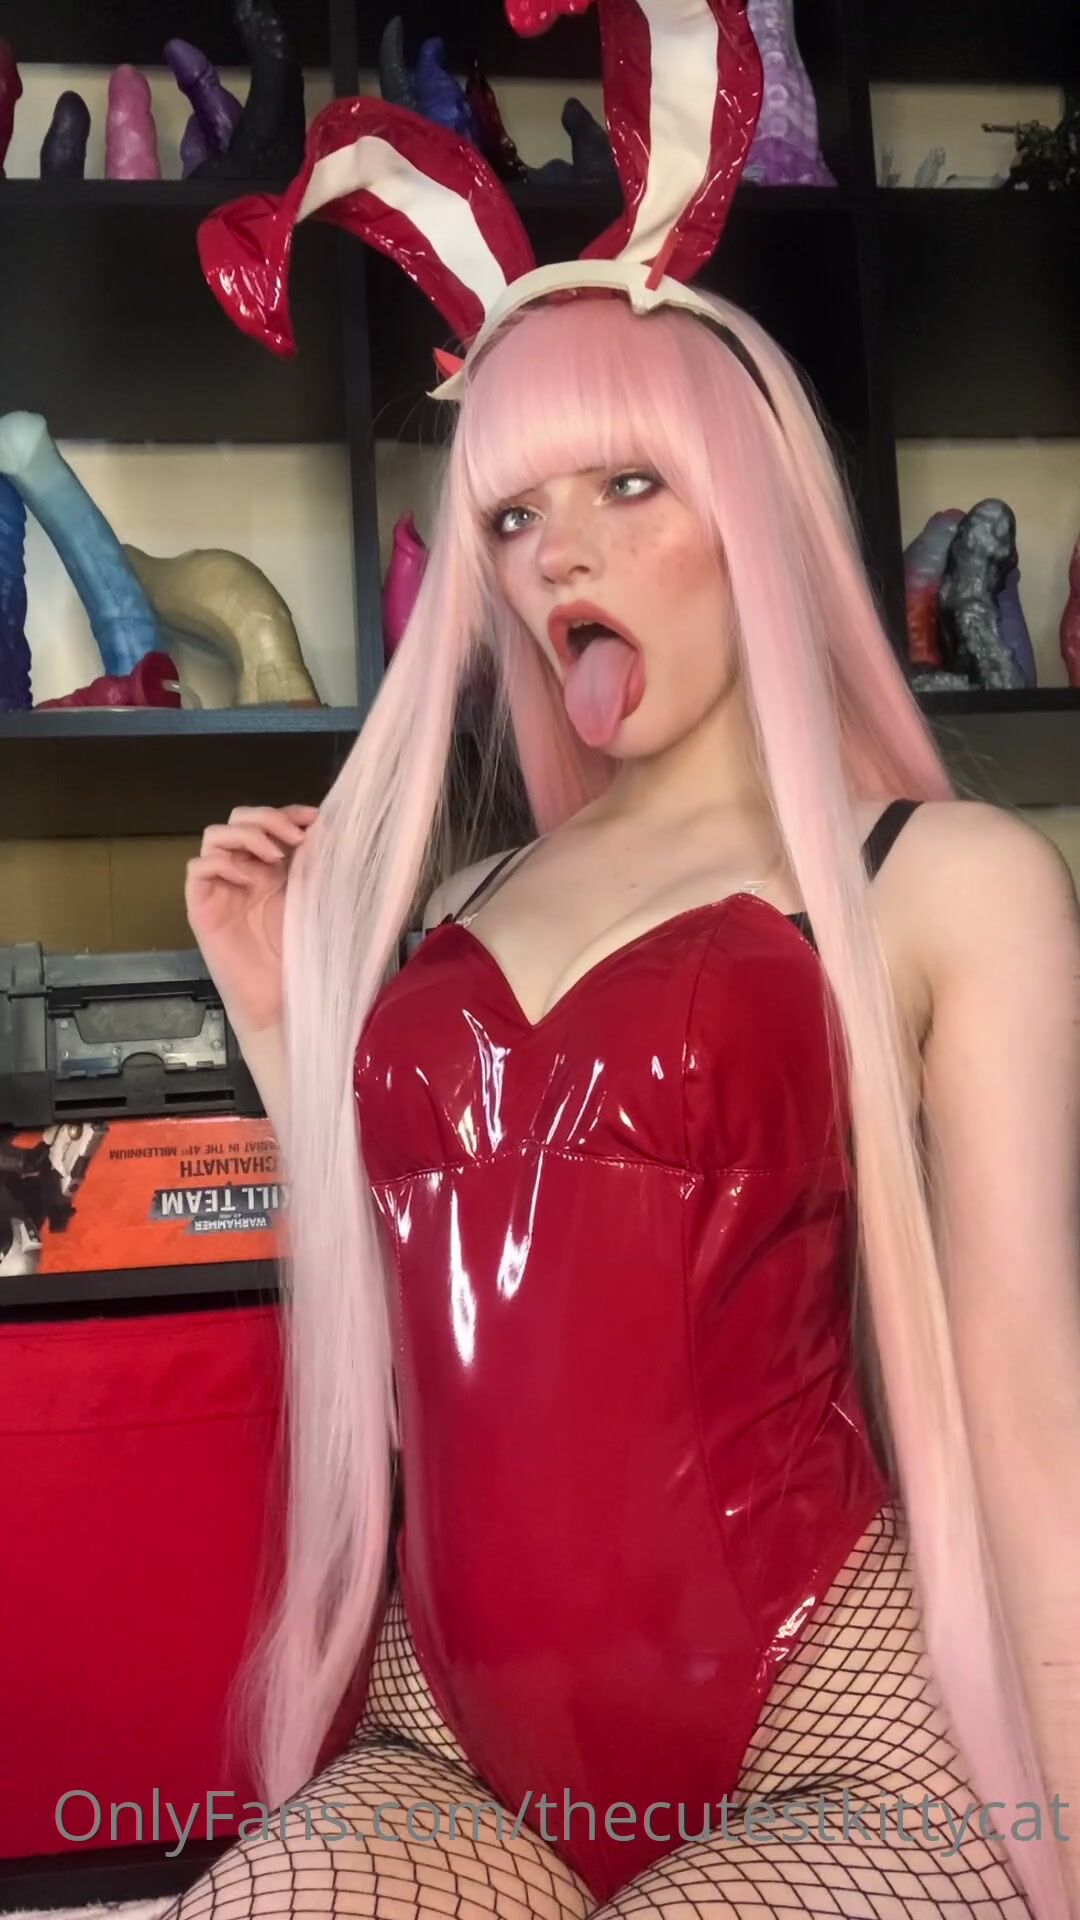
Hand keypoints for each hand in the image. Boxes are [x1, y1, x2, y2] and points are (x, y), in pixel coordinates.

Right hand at [185, 803, 318, 1034]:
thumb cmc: (299, 957)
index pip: (268, 822)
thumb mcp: (313, 901)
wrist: (281, 1001)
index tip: (316, 819)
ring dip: (246, 835)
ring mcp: (220, 887)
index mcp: (270, 869)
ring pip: (214, 835)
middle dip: (267, 818)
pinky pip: (198, 868)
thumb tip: (325, 827)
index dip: (288, 812)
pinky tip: (247, 879)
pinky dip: (222, 863)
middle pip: (238, 820)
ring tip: (274, 855)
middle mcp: (243, 872)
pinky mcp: (202, 907)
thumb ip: (314, 865)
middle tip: (295, 837)